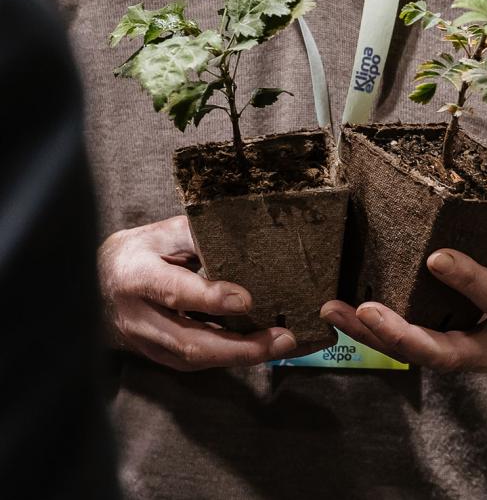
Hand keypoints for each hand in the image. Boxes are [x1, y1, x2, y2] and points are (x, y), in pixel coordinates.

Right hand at [99, 215, 301, 370]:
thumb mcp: (165, 232)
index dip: (210, 298)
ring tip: (280, 346)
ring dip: (241, 356)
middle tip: (283, 339)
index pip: (174, 291)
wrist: (96, 279)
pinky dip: (229, 358)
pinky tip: (259, 349)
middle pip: (190, 341)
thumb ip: (199, 237)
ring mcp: (145, 342)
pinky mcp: (155, 355)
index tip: (247, 300)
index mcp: (137, 276)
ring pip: (194, 358)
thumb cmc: (140, 250)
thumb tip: (244, 243)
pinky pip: (194, 363)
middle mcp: (138, 316)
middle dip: (240, 346)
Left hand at [321, 217, 486, 382]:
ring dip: (374, 337)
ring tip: (334, 308)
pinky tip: (347, 311)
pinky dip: (380, 334)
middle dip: (401, 336)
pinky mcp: (458, 355)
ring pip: (420, 356)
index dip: (470, 281)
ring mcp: (474, 359)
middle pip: (446, 353)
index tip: (436, 257)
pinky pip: (417, 348)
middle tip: (363, 310)